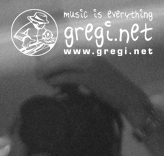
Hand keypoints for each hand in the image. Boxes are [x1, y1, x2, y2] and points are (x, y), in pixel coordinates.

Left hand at [34, 52, 149, 125]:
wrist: (128, 97)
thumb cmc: (109, 89)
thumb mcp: (93, 76)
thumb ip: (77, 73)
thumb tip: (55, 77)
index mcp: (91, 53)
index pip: (66, 51)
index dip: (52, 57)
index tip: (40, 63)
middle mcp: (91, 56)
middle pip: (62, 56)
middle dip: (47, 63)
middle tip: (36, 72)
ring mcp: (91, 65)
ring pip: (64, 64)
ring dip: (49, 70)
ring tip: (39, 76)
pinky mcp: (91, 78)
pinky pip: (69, 76)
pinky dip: (58, 79)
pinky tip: (50, 83)